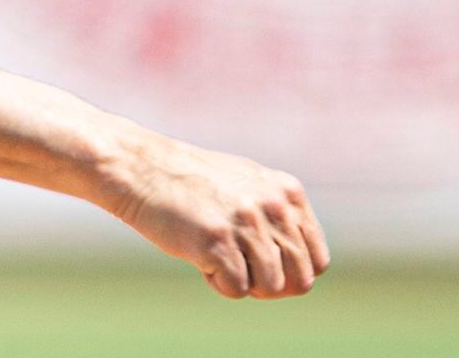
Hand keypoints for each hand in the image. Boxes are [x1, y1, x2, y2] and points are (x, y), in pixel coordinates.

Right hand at [94, 125, 329, 299]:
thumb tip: (308, 269)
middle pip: (299, 280)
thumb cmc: (192, 182)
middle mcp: (274, 206)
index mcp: (288, 193)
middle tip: (240, 268)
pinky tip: (198, 256)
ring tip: (217, 255)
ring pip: (270, 287)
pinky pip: (237, 290)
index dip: (290, 273)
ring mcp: (247, 223)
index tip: (261, 265)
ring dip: (244, 283)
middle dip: (271, 286)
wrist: (141, 168)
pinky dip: (217, 282)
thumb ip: (279, 216)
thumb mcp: (249, 186)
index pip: (316, 260)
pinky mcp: (218, 240)